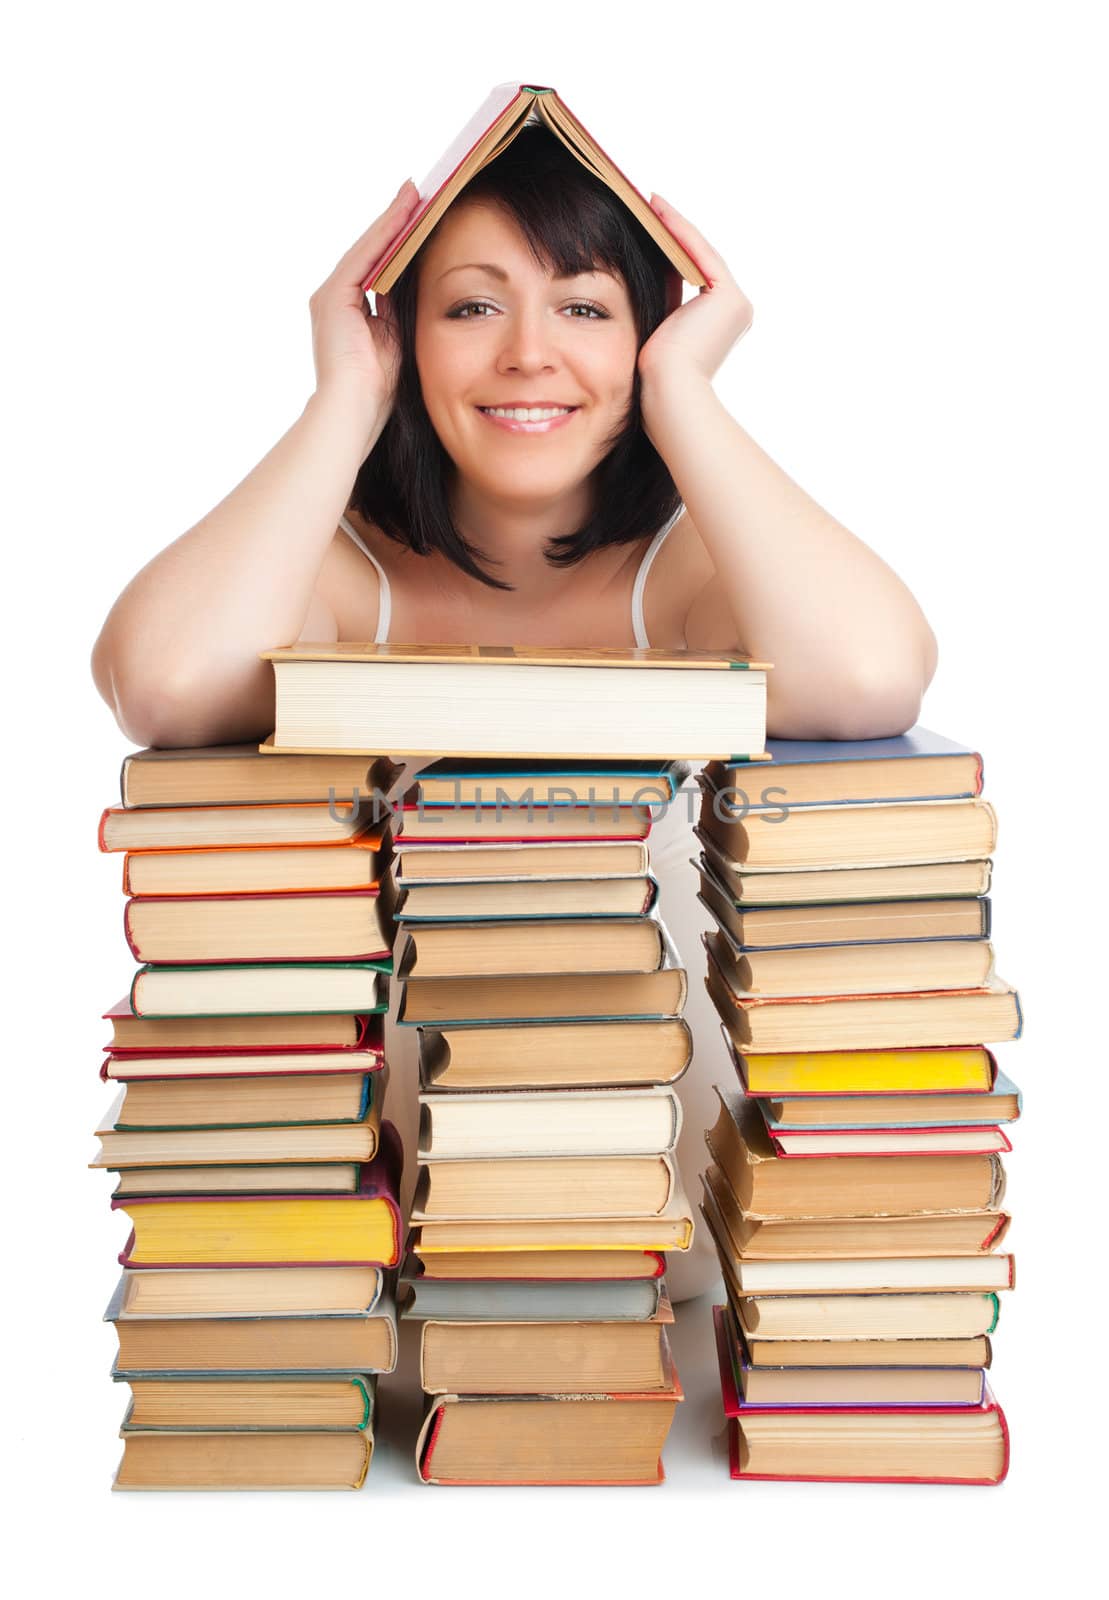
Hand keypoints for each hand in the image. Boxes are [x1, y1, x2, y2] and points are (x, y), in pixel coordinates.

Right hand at [308, 179, 420, 424]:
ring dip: (393, 219)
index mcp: (351, 313)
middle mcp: (336, 300)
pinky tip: (406, 212)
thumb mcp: (397, 343)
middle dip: (395, 222)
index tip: (421, 217)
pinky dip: (386, 233)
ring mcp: (331, 296)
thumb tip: (422, 287)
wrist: (354, 411)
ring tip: (416, 193)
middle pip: (371, 252)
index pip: (379, 267)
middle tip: (419, 192)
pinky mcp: (333, 296)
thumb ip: (401, 314)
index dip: (399, 242)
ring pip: (368, 247)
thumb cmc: (378, 391)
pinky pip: (365, 255)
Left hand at [637, 194, 752, 390]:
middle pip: (700, 260)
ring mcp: (735, 304)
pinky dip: (678, 231)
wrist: (669, 392)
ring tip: (650, 201)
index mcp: (719, 324)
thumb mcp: (656, 330)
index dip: (672, 246)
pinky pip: (700, 254)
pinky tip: (657, 210)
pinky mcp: (729, 297)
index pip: (694, 274)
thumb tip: (642, 273)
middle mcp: (734, 311)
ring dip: (674, 224)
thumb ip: (661, 301)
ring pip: (701, 253)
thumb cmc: (654, 376)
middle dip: (674, 231)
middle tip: (649, 203)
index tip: (649, 222)